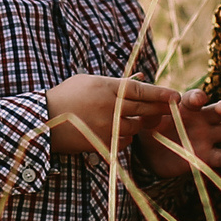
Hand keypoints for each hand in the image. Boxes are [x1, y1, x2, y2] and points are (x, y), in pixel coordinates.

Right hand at [46, 74, 184, 155]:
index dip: (160, 93)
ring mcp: (106, 127)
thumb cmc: (67, 96)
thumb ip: (117, 81)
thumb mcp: (89, 81)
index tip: (176, 96)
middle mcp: (109, 107)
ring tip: (133, 117)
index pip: (141, 90)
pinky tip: (120, 131)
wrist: (43, 120)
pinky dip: (127, 137)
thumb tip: (142, 77)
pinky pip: (125, 142)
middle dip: (160, 108)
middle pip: (143, 108)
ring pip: (136, 127)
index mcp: (106, 88)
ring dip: (139, 123)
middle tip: (172, 108)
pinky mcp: (102, 143)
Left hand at [140, 88, 220, 177]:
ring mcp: (208, 137)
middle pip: (218, 110)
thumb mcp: (146, 120)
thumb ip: (148, 114)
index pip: (196, 98)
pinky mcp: (208, 156)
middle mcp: (202, 119)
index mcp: (187, 106)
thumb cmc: (150, 128)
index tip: (197, 99)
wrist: (150, 154)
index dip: (198, 97)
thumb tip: (149, 111)